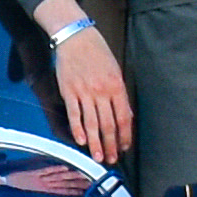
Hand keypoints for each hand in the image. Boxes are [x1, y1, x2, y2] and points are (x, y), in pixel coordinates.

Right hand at [47, 23, 132, 168]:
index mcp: (116, 86)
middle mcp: (102, 91)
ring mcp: (84, 92)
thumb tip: (126, 115)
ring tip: (98, 156)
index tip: (124, 146)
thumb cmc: (97, 52)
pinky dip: (78, 129)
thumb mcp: (115, 71)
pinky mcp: (69, 92)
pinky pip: (74, 114)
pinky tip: (80, 141)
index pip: (123, 117)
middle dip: (111, 145)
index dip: (125, 135)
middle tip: (112, 158)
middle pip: (108, 124)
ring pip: (92, 123)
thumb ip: (120, 94)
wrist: (76, 37)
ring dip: (95, 143)